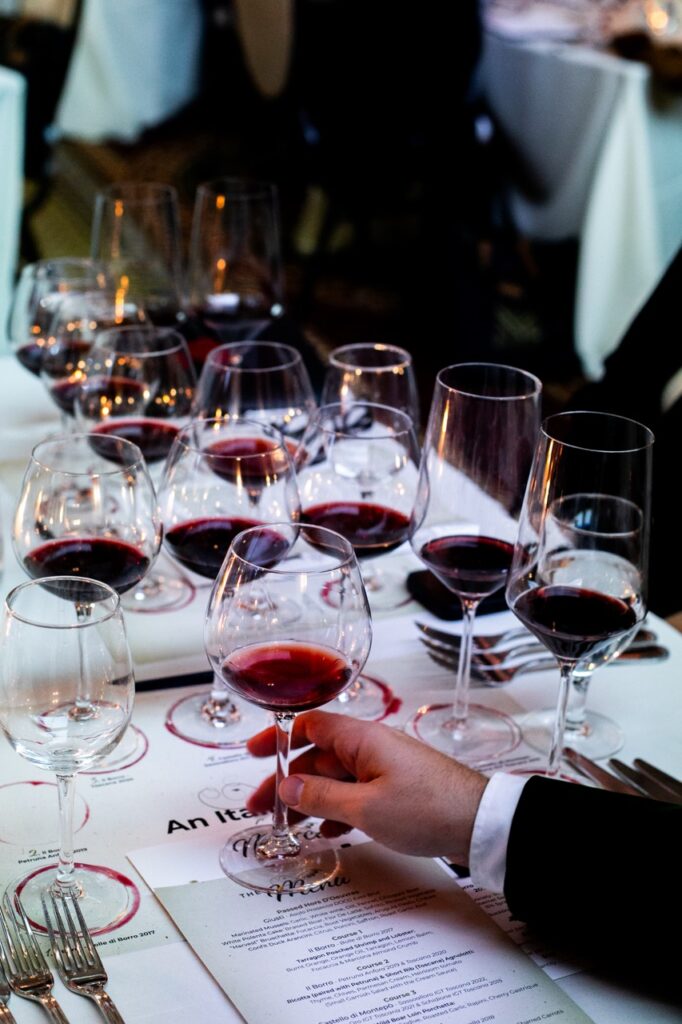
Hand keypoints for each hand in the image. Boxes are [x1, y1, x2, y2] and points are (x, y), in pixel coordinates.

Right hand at [247, 711, 487, 864]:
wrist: (480, 823)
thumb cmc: (427, 807)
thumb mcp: (365, 806)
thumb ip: (321, 796)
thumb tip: (285, 785)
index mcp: (362, 738)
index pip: (311, 726)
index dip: (279, 738)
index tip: (254, 754)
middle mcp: (371, 747)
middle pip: (318, 757)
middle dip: (288, 780)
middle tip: (261, 808)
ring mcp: (384, 769)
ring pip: (335, 778)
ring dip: (310, 799)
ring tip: (287, 825)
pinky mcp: (396, 790)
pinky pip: (355, 794)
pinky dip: (337, 810)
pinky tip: (327, 831)